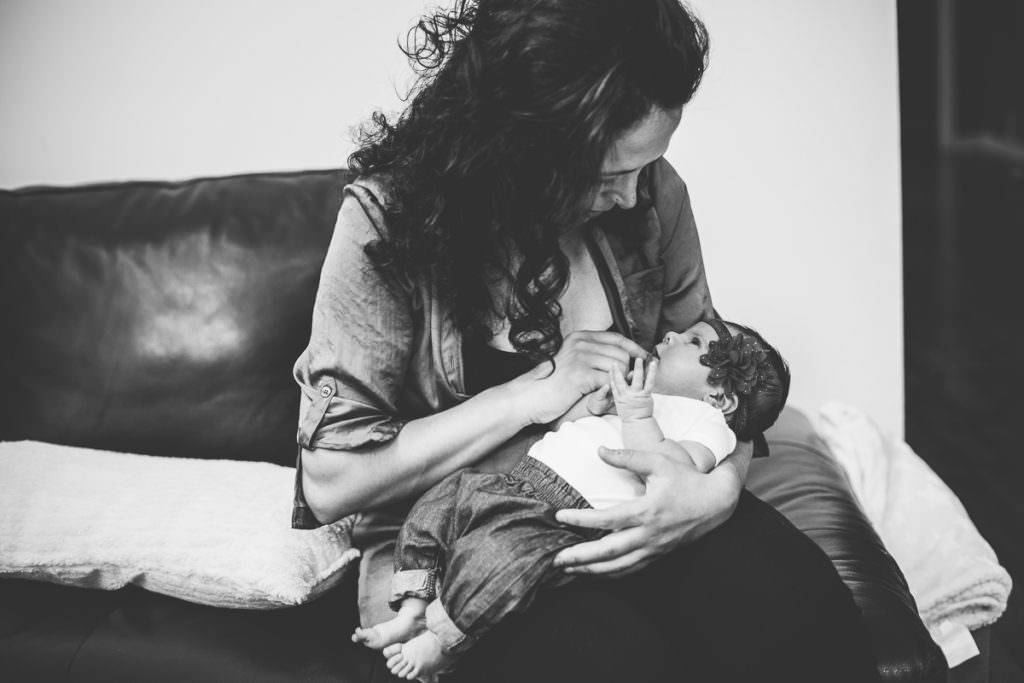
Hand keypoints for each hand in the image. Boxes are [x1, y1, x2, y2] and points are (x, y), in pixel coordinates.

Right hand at [516, 330, 647, 424]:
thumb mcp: (574, 360)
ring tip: (613, 390)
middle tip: (625, 383)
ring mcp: (580, 357)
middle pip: (622, 353)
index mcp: (581, 337)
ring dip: (620, 381)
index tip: (645, 358)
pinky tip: (604, 395)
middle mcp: (581, 343)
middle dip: (628, 370)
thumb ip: (594, 354)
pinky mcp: (580, 373)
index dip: (635, 348)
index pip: (617, 337)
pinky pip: (609, 380)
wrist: (534, 396)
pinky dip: (611, 390)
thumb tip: (623, 357)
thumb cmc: (556, 383)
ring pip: (618, 366)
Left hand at [552, 445, 740, 577]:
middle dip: (580, 557)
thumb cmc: (686, 479)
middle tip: (556, 559)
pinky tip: (594, 573)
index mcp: (647, 510)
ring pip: (619, 566)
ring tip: (568, 569)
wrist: (715, 502)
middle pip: (609, 551)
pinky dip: (610, 574)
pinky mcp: (658, 555)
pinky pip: (631, 569)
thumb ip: (627, 456)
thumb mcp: (658, 462)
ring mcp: (654, 548)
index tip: (559, 516)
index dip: (581, 519)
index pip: (607, 519)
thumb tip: (599, 450)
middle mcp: (649, 534)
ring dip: (592, 570)